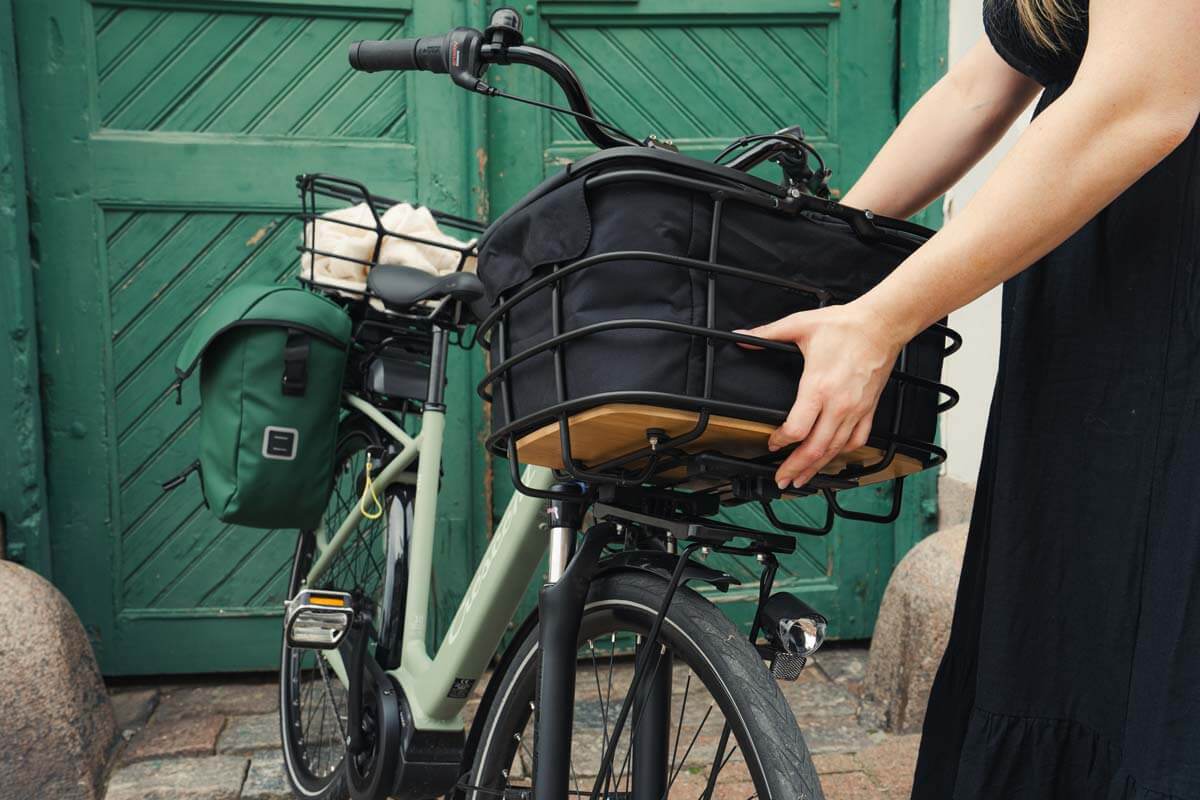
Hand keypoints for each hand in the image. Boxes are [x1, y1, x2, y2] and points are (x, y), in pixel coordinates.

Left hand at [736, 302, 904, 488]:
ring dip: (817, 468)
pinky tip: (833, 458)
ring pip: (835, 450)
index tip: (771, 443)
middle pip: (815, 449)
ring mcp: (856, 410)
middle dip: (795, 468)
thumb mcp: (800, 325)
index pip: (796, 429)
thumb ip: (767, 333)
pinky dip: (843, 453)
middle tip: (781, 480)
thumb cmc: (845, 326)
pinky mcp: (869, 410)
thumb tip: (741, 336)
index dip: (780, 442)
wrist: (882, 324)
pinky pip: (857, 440)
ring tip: (802, 479)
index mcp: (818, 387)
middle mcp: (838, 405)